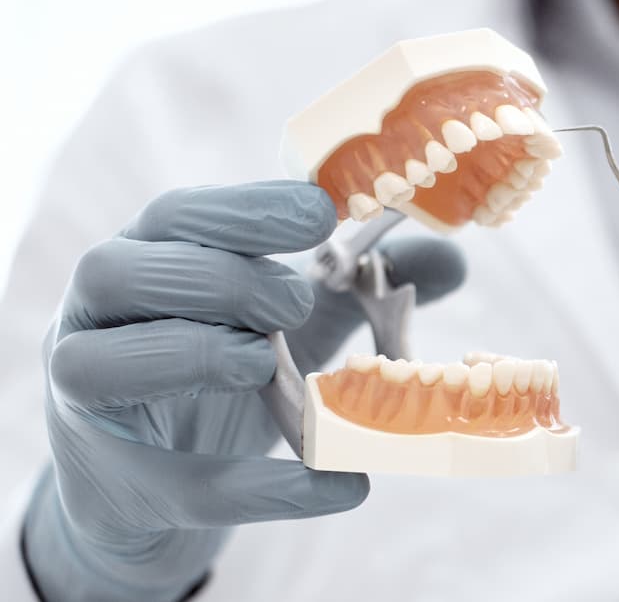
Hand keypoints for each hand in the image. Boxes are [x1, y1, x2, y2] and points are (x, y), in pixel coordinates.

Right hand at [23, 181, 464, 601]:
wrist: (156, 473)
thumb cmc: (221, 367)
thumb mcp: (294, 322)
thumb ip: (362, 287)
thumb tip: (452, 261)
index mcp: (149, 259)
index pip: (177, 215)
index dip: (245, 210)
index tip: (320, 214)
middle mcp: (101, 316)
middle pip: (122, 270)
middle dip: (218, 280)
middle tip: (294, 301)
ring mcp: (87, 395)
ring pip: (102, 363)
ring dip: (195, 356)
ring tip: (263, 363)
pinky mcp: (113, 479)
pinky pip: (173, 483)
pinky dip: (259, 487)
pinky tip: (339, 487)